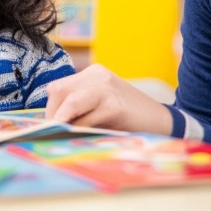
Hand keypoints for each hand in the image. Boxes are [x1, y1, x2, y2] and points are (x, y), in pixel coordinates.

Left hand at [45, 64, 172, 134]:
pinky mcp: (116, 106)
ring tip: (56, 134)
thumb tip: (49, 124)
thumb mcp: (100, 105)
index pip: (58, 87)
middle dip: (52, 113)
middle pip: (59, 90)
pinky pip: (88, 119)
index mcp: (91, 74)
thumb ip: (79, 108)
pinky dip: (79, 130)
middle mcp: (97, 75)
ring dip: (61, 121)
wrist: (163, 122)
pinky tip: (80, 137)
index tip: (47, 126)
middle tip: (50, 132)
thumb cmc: (126, 118)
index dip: (50, 108)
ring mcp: (107, 89)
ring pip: (71, 102)